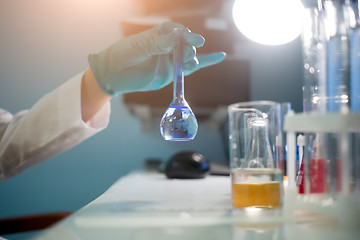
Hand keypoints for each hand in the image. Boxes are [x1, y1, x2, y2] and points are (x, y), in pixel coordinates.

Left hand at [88, 22, 225, 95]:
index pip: (176, 32)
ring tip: (191, 60)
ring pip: (189, 57)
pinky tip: (219, 56)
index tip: (192, 39)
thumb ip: (157, 43)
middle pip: (184, 45)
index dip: (186, 35)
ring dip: (193, 57)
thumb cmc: (121, 55)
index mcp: (157, 35)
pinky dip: (205, 62)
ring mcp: (170, 60)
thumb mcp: (137, 47)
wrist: (112, 74)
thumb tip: (175, 38)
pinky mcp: (171, 73)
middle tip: (187, 54)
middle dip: (188, 49)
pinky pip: (190, 69)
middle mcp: (166, 47)